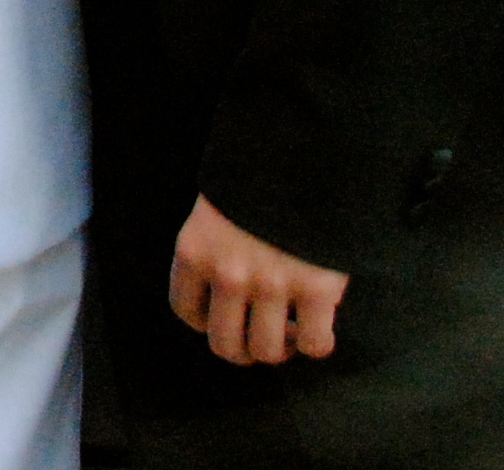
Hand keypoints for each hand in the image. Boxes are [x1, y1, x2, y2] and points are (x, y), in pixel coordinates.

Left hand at [170, 196, 346, 363]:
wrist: (304, 152)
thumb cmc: (255, 179)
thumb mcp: (215, 208)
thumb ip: (212, 247)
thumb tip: (222, 294)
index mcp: (194, 251)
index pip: (186, 312)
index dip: (207, 323)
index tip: (226, 319)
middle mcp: (227, 274)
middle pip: (225, 345)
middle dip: (243, 349)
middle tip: (260, 337)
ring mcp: (272, 285)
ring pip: (268, 351)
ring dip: (280, 349)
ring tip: (289, 329)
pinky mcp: (317, 290)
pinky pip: (315, 344)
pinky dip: (316, 344)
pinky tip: (317, 325)